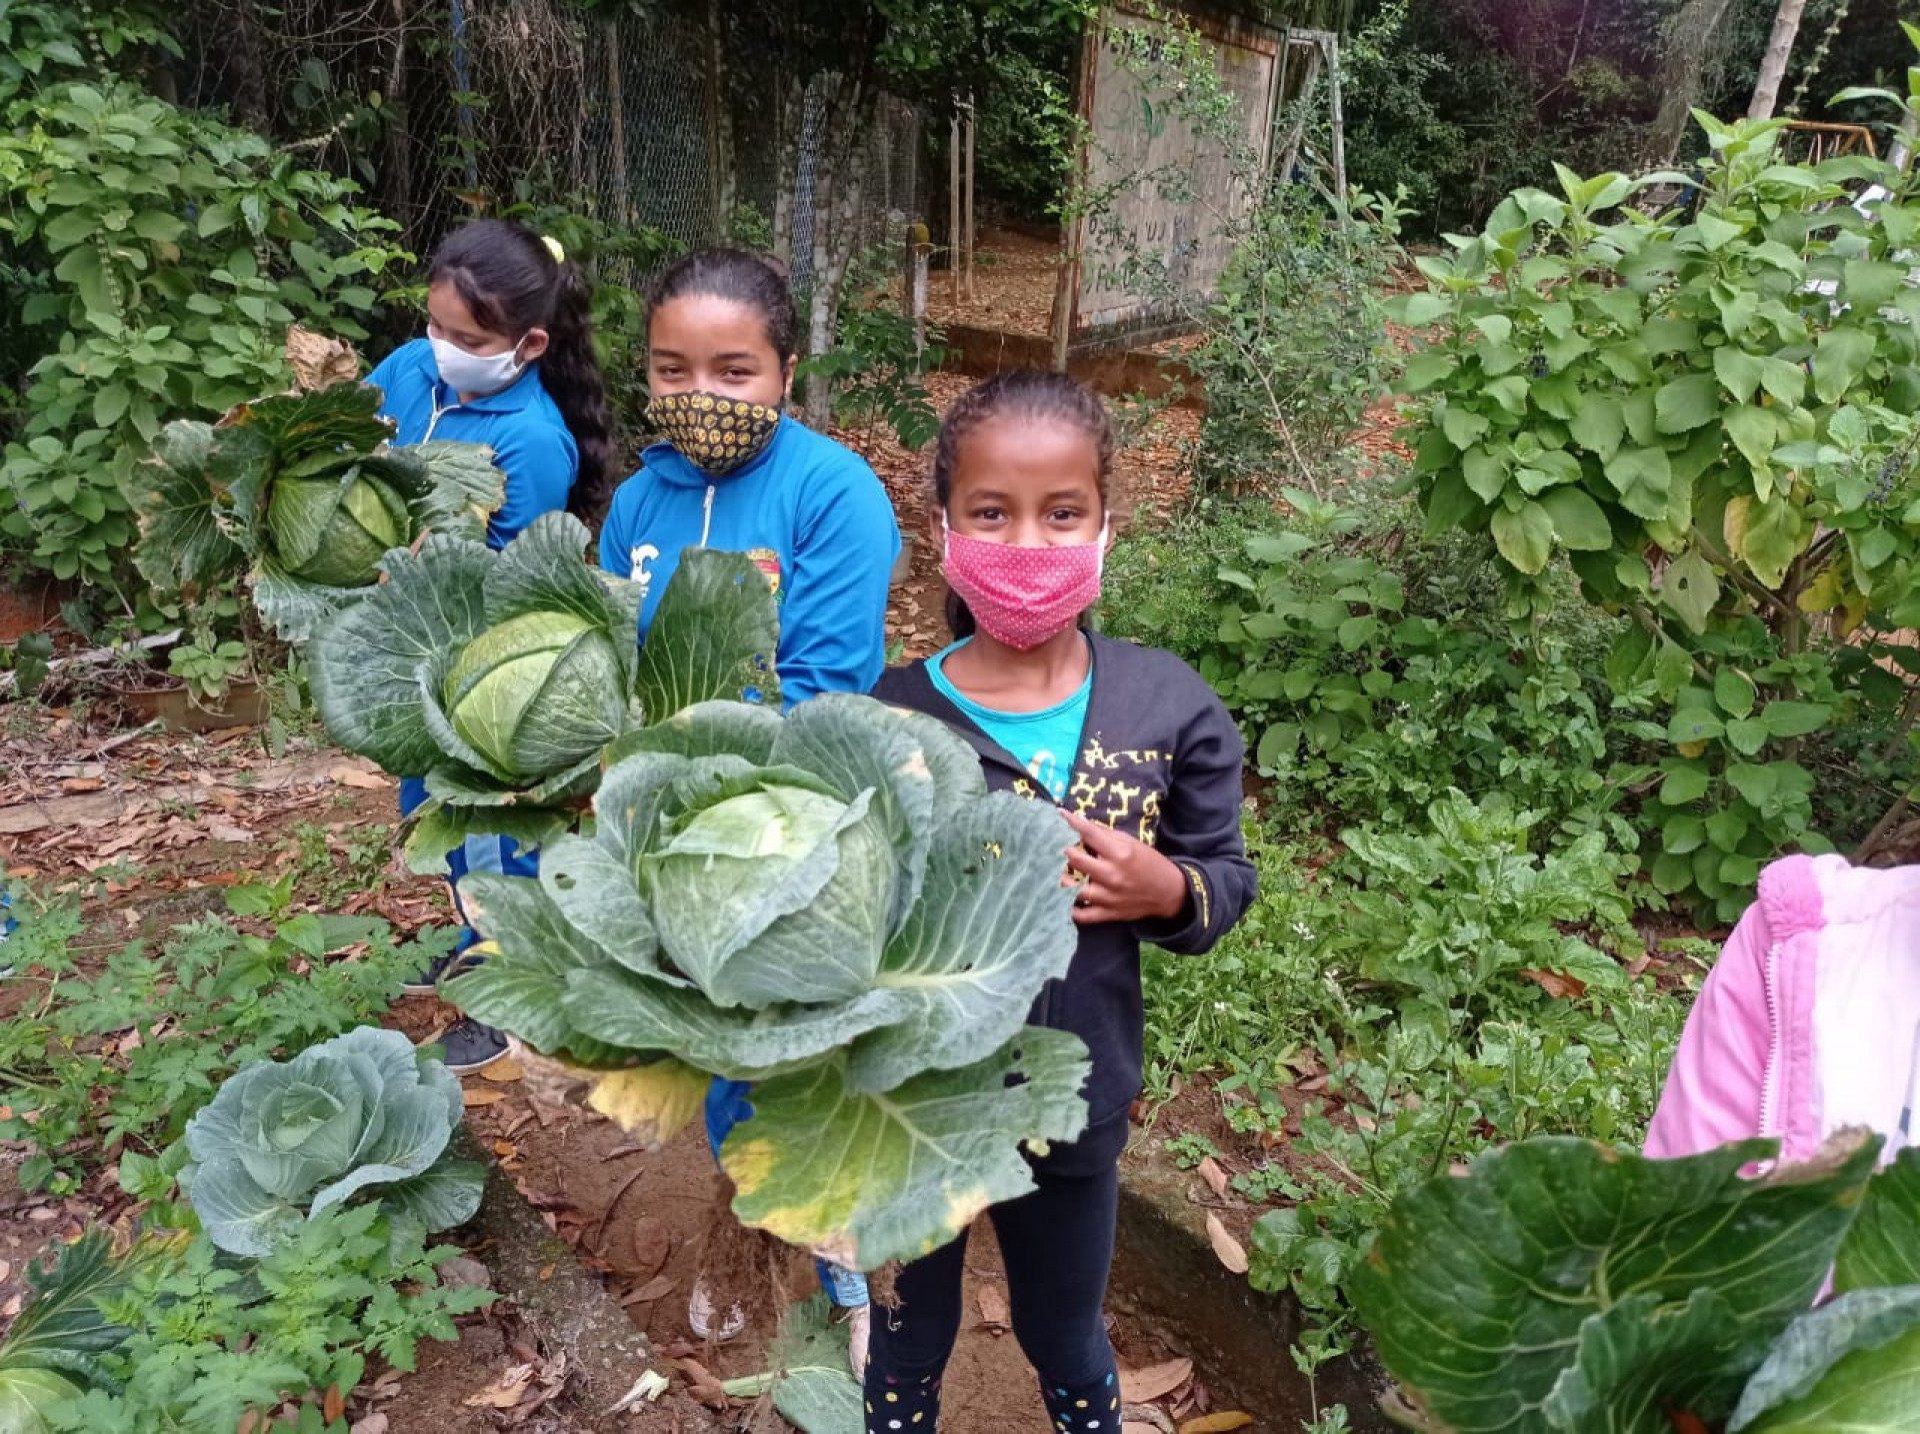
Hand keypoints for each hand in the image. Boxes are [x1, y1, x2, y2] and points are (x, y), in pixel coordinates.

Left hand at [1061, 810, 1188, 925]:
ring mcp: (1108, 897)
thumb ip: (1107, 835)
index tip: (1061, 813)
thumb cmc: (1150, 863)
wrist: (1169, 892)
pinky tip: (1065, 901)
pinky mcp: (1109, 913)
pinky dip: (1071, 909)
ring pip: (1073, 889)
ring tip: (1062, 873)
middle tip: (1061, 848)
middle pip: (1076, 860)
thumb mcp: (1132, 843)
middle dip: (1065, 851)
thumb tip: (1083, 825)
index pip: (1090, 833)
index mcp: (1120, 854)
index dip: (1072, 821)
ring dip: (1063, 879)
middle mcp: (1112, 875)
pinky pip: (1082, 915)